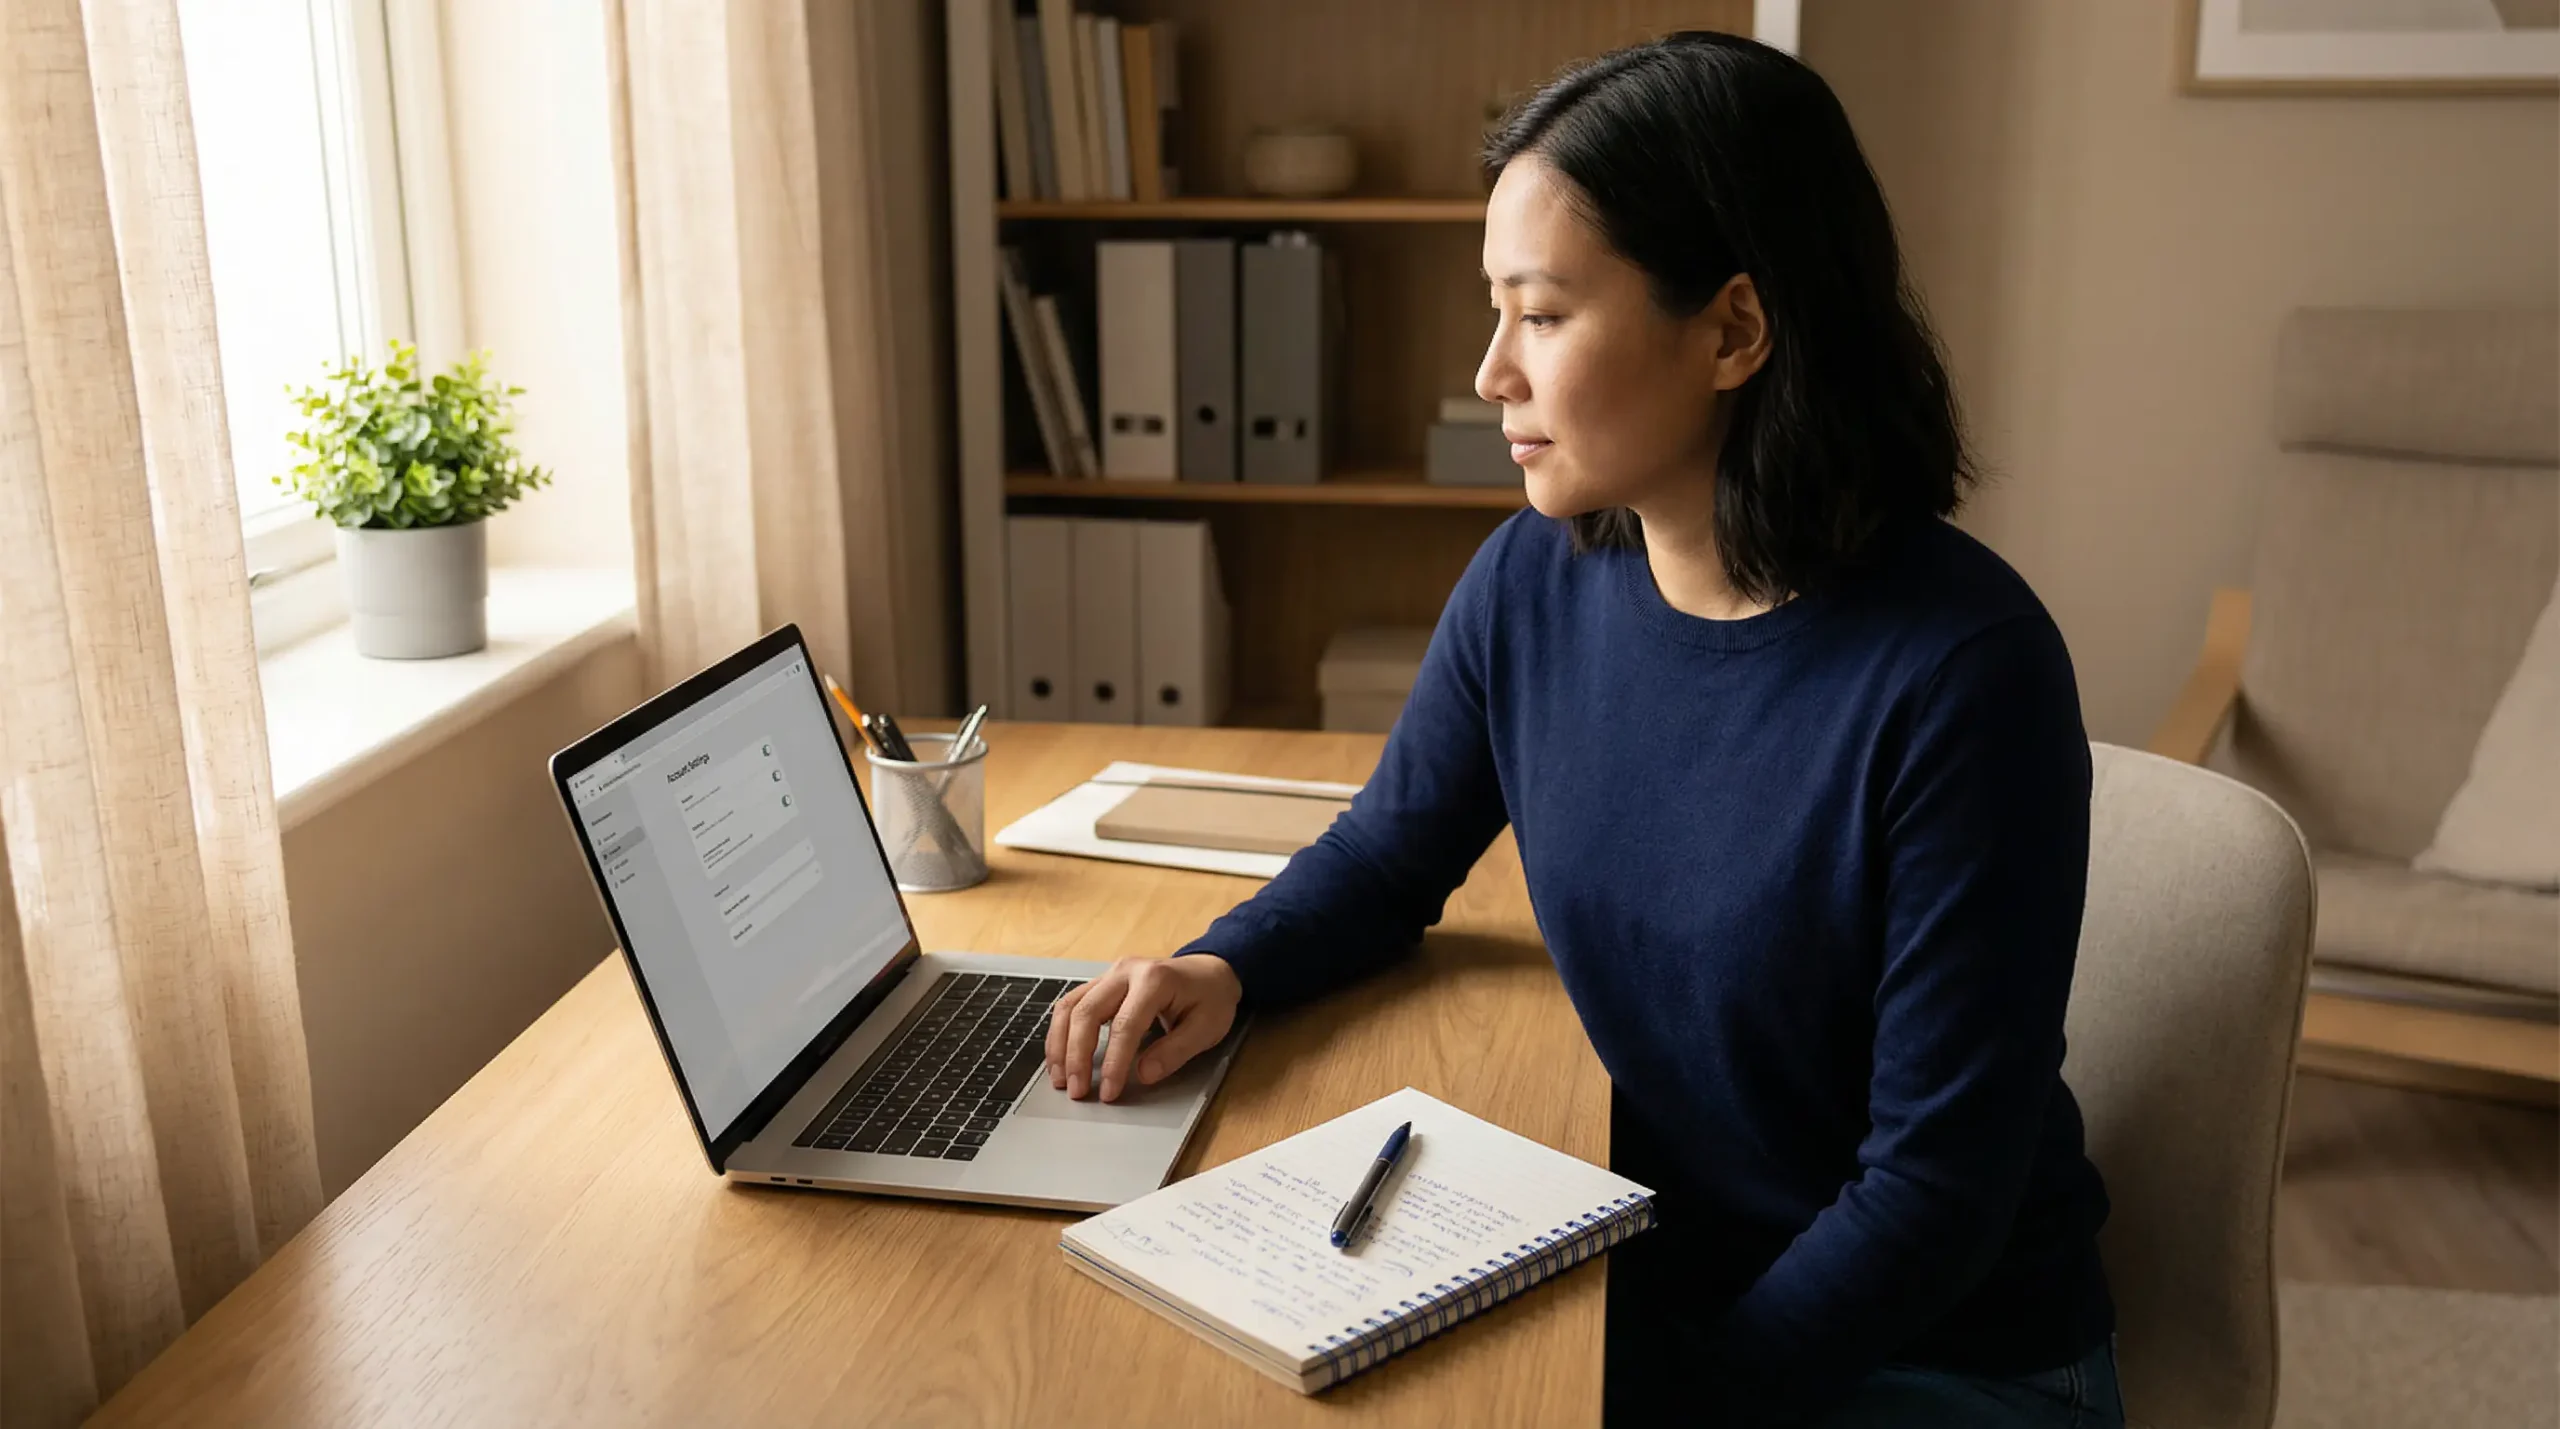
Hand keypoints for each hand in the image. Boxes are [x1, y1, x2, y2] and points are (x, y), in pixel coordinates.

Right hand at [1045, 954, 1241, 1102]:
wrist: (1210, 970)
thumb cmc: (1211, 998)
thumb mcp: (1207, 1027)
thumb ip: (1175, 1051)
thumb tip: (1142, 1075)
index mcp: (1154, 979)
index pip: (1125, 1025)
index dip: (1114, 1062)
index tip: (1109, 1093)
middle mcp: (1125, 971)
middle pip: (1087, 1012)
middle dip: (1077, 1056)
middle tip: (1076, 1091)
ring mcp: (1110, 974)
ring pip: (1070, 1006)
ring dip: (1060, 1044)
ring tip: (1060, 1079)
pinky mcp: (1101, 983)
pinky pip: (1071, 1004)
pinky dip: (1061, 1033)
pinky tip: (1061, 1058)